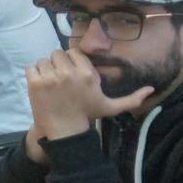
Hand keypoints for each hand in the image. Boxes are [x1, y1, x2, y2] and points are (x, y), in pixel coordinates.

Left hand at [25, 50, 154, 140]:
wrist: (64, 131)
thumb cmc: (87, 116)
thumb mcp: (111, 107)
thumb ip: (132, 98)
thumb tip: (151, 89)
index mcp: (87, 74)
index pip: (74, 52)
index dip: (71, 60)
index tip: (71, 71)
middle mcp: (69, 73)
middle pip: (57, 53)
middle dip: (58, 63)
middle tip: (59, 77)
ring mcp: (50, 77)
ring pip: (44, 60)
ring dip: (46, 68)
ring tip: (50, 82)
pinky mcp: (35, 82)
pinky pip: (31, 67)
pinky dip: (33, 73)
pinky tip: (40, 84)